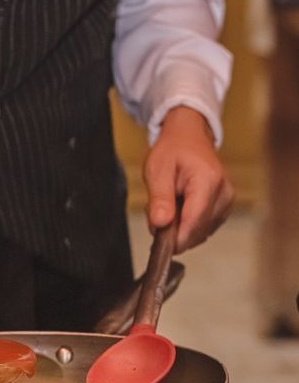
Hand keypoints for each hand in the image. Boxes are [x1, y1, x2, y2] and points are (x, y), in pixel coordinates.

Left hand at [143, 106, 233, 252]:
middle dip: (174, 231)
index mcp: (208, 181)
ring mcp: (227, 200)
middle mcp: (224, 192)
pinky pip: (205, 227)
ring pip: (201, 232)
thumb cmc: (173, 149)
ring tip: (168, 206)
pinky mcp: (225, 206)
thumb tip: (160, 224)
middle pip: (198, 230)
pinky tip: (179, 209)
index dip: (176, 238)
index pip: (194, 221)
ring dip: (181, 228)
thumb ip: (159, 198)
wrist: (188, 137)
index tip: (159, 245)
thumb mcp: (157, 169)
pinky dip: (189, 224)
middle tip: (156, 215)